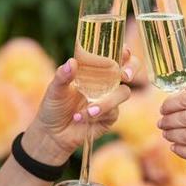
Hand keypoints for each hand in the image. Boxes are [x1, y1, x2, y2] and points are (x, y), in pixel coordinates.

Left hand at [23, 47, 138, 163]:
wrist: (53, 134)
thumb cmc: (53, 106)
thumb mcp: (55, 89)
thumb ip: (62, 76)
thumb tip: (72, 62)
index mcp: (93, 71)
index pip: (113, 56)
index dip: (123, 51)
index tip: (123, 52)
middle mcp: (105, 83)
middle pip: (129, 70)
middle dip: (132, 68)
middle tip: (125, 75)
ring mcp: (110, 100)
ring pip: (123, 92)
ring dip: (107, 101)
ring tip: (88, 110)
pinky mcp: (110, 117)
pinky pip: (113, 111)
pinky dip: (99, 113)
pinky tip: (82, 118)